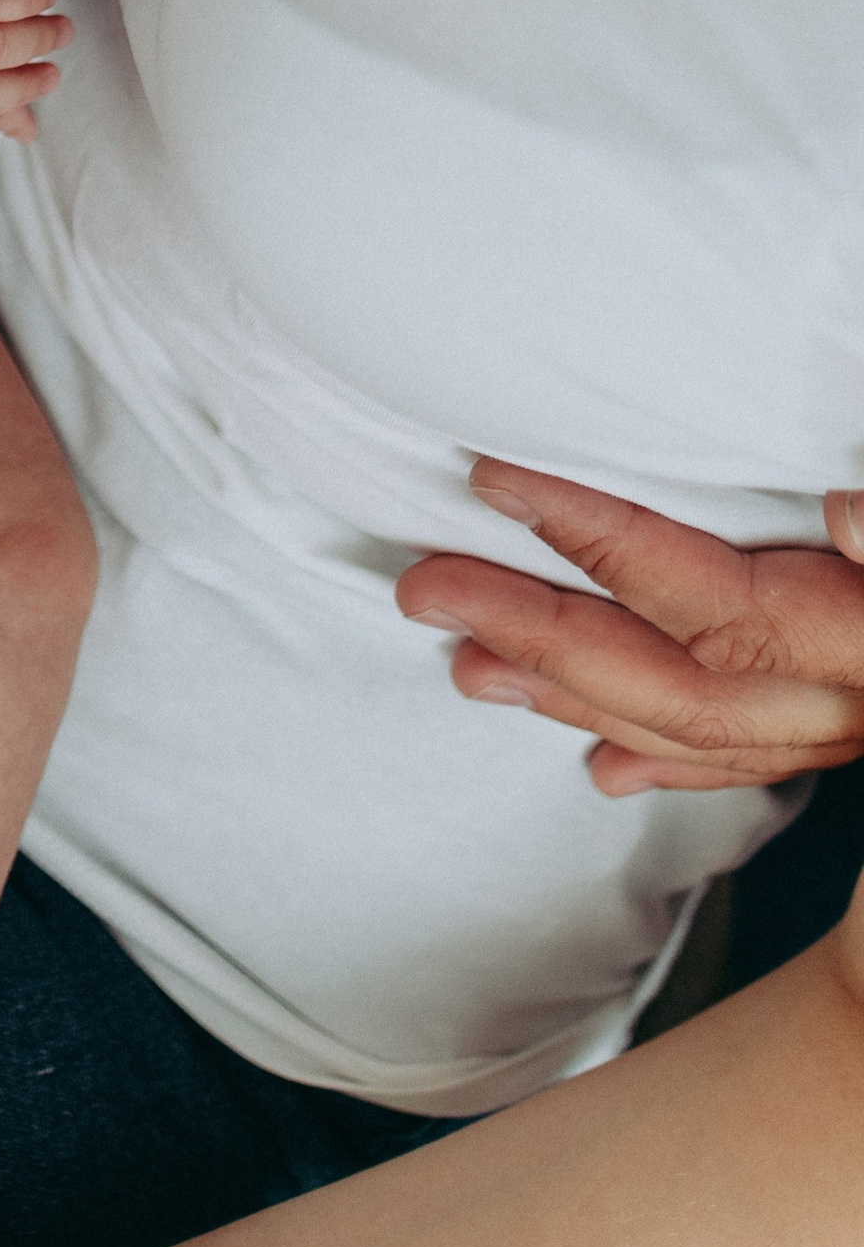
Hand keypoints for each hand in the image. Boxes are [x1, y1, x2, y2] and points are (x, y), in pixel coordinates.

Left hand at [398, 460, 863, 793]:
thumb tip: (844, 513)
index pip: (709, 598)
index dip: (599, 538)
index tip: (494, 480)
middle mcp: (850, 700)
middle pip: (674, 680)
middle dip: (538, 636)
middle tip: (425, 590)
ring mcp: (855, 726)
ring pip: (695, 732)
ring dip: (575, 698)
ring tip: (470, 665)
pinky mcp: (863, 734)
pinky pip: (750, 766)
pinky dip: (667, 762)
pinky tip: (601, 763)